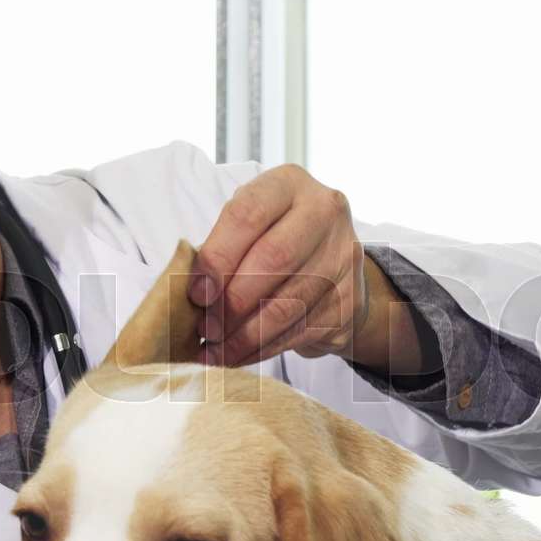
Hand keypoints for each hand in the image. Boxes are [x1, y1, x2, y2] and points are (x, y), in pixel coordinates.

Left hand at [191, 164, 373, 367]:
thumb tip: (192, 295)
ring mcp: (343, 256)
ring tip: (215, 350)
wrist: (334, 268)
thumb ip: (221, 248)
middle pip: (274, 259)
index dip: (217, 257)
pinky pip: (300, 330)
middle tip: (205, 328)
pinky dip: (263, 348)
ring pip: (288, 303)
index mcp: (290, 184)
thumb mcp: (249, 228)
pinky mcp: (349, 299)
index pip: (248, 214)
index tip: (195, 294)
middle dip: (232, 301)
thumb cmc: (273, 241)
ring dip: (244, 334)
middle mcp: (325, 212)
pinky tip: (239, 356)